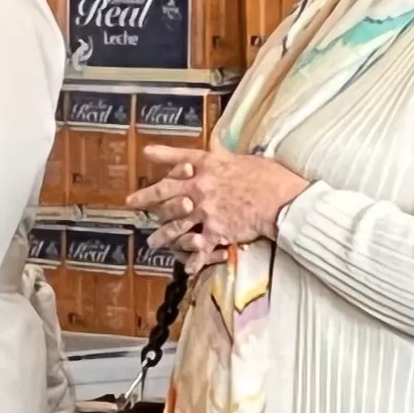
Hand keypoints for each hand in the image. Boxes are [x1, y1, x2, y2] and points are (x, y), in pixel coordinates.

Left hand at [131, 144, 310, 263]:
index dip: (162, 155)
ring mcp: (205, 210)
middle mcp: (200, 187)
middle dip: (145, 199)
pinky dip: (194, 260)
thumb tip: (216, 144)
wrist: (281, 199)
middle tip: (132, 203)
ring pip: (175, 224)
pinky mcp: (217, 230)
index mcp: (207, 166)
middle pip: (165, 193)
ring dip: (162, 235)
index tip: (146, 154)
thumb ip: (224, 155)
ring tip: (153, 242)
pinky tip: (187, 268)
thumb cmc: (267, 176)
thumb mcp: (242, 158)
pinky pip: (200, 248)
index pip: (179, 158)